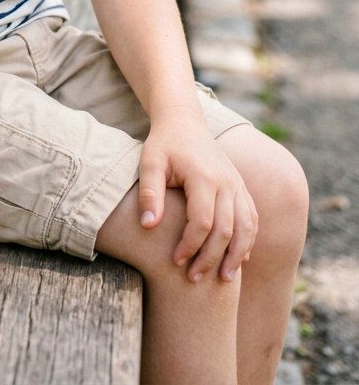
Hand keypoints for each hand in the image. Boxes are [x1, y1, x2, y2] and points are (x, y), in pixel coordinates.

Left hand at [138, 112, 257, 283]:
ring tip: (224, 279)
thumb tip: (148, 226)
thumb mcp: (149, 162)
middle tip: (193, 278)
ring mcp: (237, 184)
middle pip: (227, 230)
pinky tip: (239, 259)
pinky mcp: (241, 187)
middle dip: (211, 258)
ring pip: (246, 227)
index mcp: (204, 176)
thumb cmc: (164, 144)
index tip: (175, 261)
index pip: (203, 221)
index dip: (190, 246)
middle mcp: (227, 182)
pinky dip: (248, 241)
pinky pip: (252, 218)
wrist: (185, 122)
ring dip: (237, 255)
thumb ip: (149, 192)